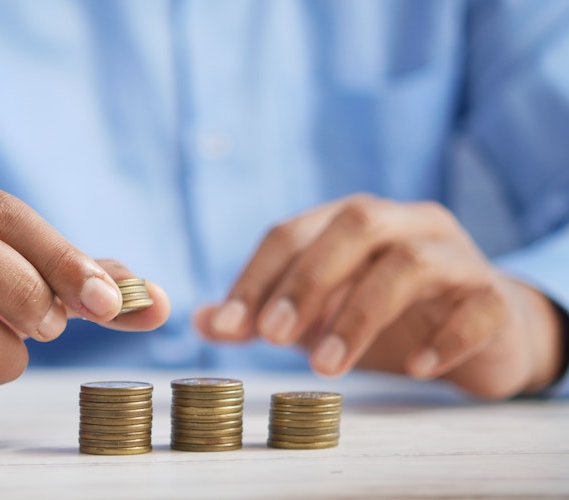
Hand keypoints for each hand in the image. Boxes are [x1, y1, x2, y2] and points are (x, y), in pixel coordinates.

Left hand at [195, 194, 562, 398]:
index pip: (293, 231)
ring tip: (327, 367)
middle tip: (272, 337)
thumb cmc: (389, 316)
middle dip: (307, 281)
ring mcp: (455, 256)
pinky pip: (476, 307)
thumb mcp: (318, 314)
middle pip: (354, 225)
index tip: (227, 326)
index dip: (256, 276)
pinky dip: (443, 338)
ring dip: (360, 314)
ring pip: (410, 262)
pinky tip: (415, 368)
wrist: (483, 331)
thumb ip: (264, 314)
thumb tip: (202, 321)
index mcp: (353, 221)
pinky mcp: (494, 297)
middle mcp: (405, 224)